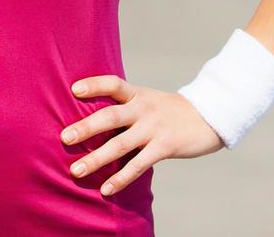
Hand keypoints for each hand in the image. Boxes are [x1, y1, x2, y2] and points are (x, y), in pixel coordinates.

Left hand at [60, 76, 221, 196]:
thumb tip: (90, 122)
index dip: (94, 84)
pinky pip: (138, 164)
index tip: (74, 89)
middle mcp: (144, 109)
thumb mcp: (148, 101)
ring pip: (120, 144)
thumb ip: (124, 108)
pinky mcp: (164, 147)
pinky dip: (121, 178)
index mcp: (138, 95)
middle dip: (86, 127)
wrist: (208, 118)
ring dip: (96, 158)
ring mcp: (154, 128)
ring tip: (76, 170)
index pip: (114, 84)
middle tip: (64, 138)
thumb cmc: (169, 112)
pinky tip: (106, 189)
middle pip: (111, 116)